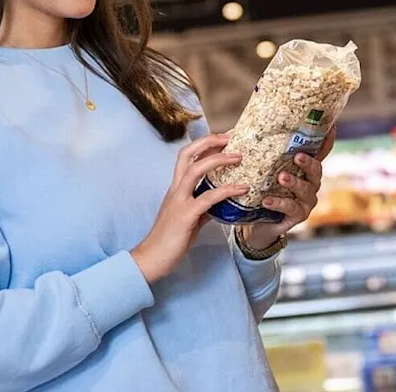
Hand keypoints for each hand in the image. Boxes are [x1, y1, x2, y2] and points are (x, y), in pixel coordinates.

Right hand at [132, 134, 247, 283]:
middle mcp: (175, 189)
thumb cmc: (170, 239)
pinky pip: (208, 197)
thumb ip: (204, 207)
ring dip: (218, 159)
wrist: (153, 258)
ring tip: (239, 156)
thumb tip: (221, 202)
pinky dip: (227, 190)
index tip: (223, 139)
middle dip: (208, 142)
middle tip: (230, 137)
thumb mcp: (189, 217)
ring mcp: (179, 200)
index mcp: (176, 188)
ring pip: (195, 169)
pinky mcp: (186, 215)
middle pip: (187, 154)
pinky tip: (242, 188)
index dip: (204, 145)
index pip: (187, 157)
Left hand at [241, 127, 334, 249]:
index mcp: (304, 168)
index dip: (327, 140)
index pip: (319, 152)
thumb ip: (261, 153)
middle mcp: (310, 182)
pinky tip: (266, 200)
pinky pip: (292, 208)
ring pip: (306, 189)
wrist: (257, 222)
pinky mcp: (298, 215)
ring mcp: (306, 200)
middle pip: (316, 170)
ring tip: (281, 177)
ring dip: (294, 183)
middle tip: (297, 156)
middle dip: (308, 162)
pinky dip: (279, 203)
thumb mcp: (264, 170)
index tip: (332, 127)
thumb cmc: (263, 189)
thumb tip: (237, 130)